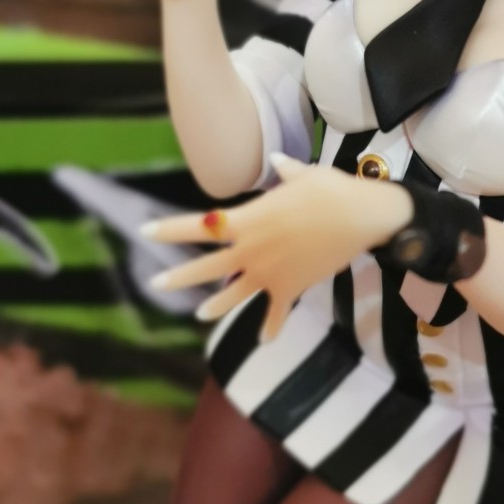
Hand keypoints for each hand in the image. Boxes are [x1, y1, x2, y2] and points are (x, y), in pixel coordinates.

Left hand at [143, 155, 412, 340]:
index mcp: (246, 220)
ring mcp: (269, 273)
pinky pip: (276, 313)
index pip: (198, 227)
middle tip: (156, 284)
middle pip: (206, 267)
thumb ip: (285, 173)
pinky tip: (264, 340)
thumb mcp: (302, 176)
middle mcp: (250, 250)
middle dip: (179, 277)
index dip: (169, 230)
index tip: (145, 232)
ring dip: (216, 305)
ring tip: (201, 314)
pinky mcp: (290, 288)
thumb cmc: (329, 189)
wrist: (359, 217)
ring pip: (233, 294)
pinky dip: (270, 327)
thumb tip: (279, 163)